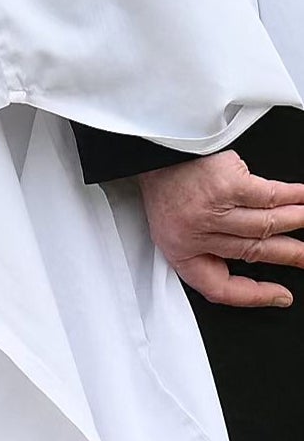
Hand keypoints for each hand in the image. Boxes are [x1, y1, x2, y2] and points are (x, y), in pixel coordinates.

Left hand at [140, 148, 303, 306]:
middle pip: (254, 251)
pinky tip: (301, 195)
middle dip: (291, 254)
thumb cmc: (165, 181)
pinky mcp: (225, 185)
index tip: (281, 296)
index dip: (254, 297)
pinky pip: (270, 196)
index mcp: (178, 249)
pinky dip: (293, 195)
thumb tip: (253, 262)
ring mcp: (211, 210)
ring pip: (268, 224)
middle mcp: (193, 233)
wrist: (152, 143)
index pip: (219, 287)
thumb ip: (206, 247)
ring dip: (295, 219)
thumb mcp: (173, 223)